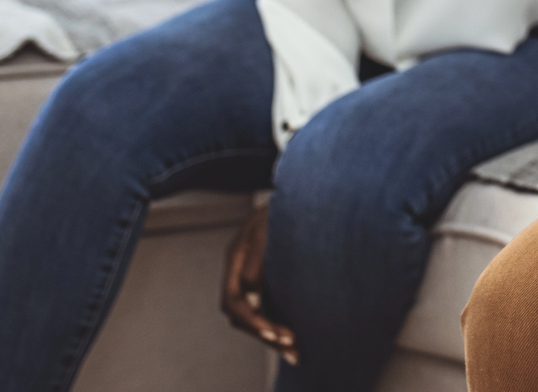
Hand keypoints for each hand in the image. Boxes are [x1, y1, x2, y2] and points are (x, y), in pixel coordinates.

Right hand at [221, 200, 297, 363]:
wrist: (303, 188)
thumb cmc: (286, 204)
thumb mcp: (269, 226)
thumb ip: (258, 259)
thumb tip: (250, 295)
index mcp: (236, 255)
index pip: (233, 300)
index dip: (252, 320)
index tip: (274, 332)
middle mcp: (240, 268)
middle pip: (241, 314)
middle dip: (264, 332)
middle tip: (291, 345)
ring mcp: (253, 273)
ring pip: (254, 315)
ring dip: (272, 334)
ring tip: (296, 350)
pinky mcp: (269, 276)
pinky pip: (268, 307)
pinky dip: (279, 323)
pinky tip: (296, 337)